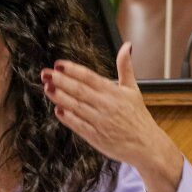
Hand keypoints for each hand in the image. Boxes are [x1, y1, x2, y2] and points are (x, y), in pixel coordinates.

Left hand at [41, 42, 183, 191]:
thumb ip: (126, 68)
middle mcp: (106, 105)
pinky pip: (78, 125)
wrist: (146, 145)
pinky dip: (67, 118)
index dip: (72, 70)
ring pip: (76, 107)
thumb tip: (127, 46)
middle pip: (79, 90)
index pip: (89, 77)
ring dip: (60, 97)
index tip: (58, 64)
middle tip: (45, 73)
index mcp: (114, 92)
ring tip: (47, 88)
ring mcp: (100, 122)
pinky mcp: (96, 137)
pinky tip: (57, 110)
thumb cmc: (137, 117)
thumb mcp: (133, 90)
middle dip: (60, 81)